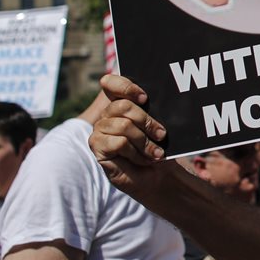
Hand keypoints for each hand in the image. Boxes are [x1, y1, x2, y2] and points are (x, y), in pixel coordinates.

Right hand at [89, 75, 167, 198]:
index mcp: (121, 102)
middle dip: (147, 122)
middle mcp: (107, 113)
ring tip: (155, 153)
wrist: (157, 176)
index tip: (145, 98)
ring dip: (144, 142)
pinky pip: (119, 143)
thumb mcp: (158, 125)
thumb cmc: (158, 147)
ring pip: (124, 126)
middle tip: (162, 135)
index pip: (111, 83)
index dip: (126, 87)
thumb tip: (162, 97)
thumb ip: (153, 110)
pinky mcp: (97, 146)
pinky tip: (142, 160)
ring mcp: (100, 129)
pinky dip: (136, 153)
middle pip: (123, 106)